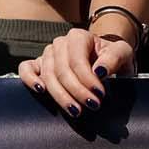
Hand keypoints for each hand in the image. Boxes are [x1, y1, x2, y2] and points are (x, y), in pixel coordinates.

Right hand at [17, 27, 134, 117]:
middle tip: (92, 105)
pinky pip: (26, 68)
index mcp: (78, 37)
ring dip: (60, 95)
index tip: (100, 95)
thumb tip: (99, 72)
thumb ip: (114, 58)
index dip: (87, 79)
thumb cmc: (113, 56)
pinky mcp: (39, 64)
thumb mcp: (123, 53)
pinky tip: (41, 90)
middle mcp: (60, 44)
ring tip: (76, 110)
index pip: (77, 60)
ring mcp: (48, 54)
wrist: (105, 57)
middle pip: (61, 70)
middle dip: (76, 91)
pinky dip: (29, 79)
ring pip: (47, 75)